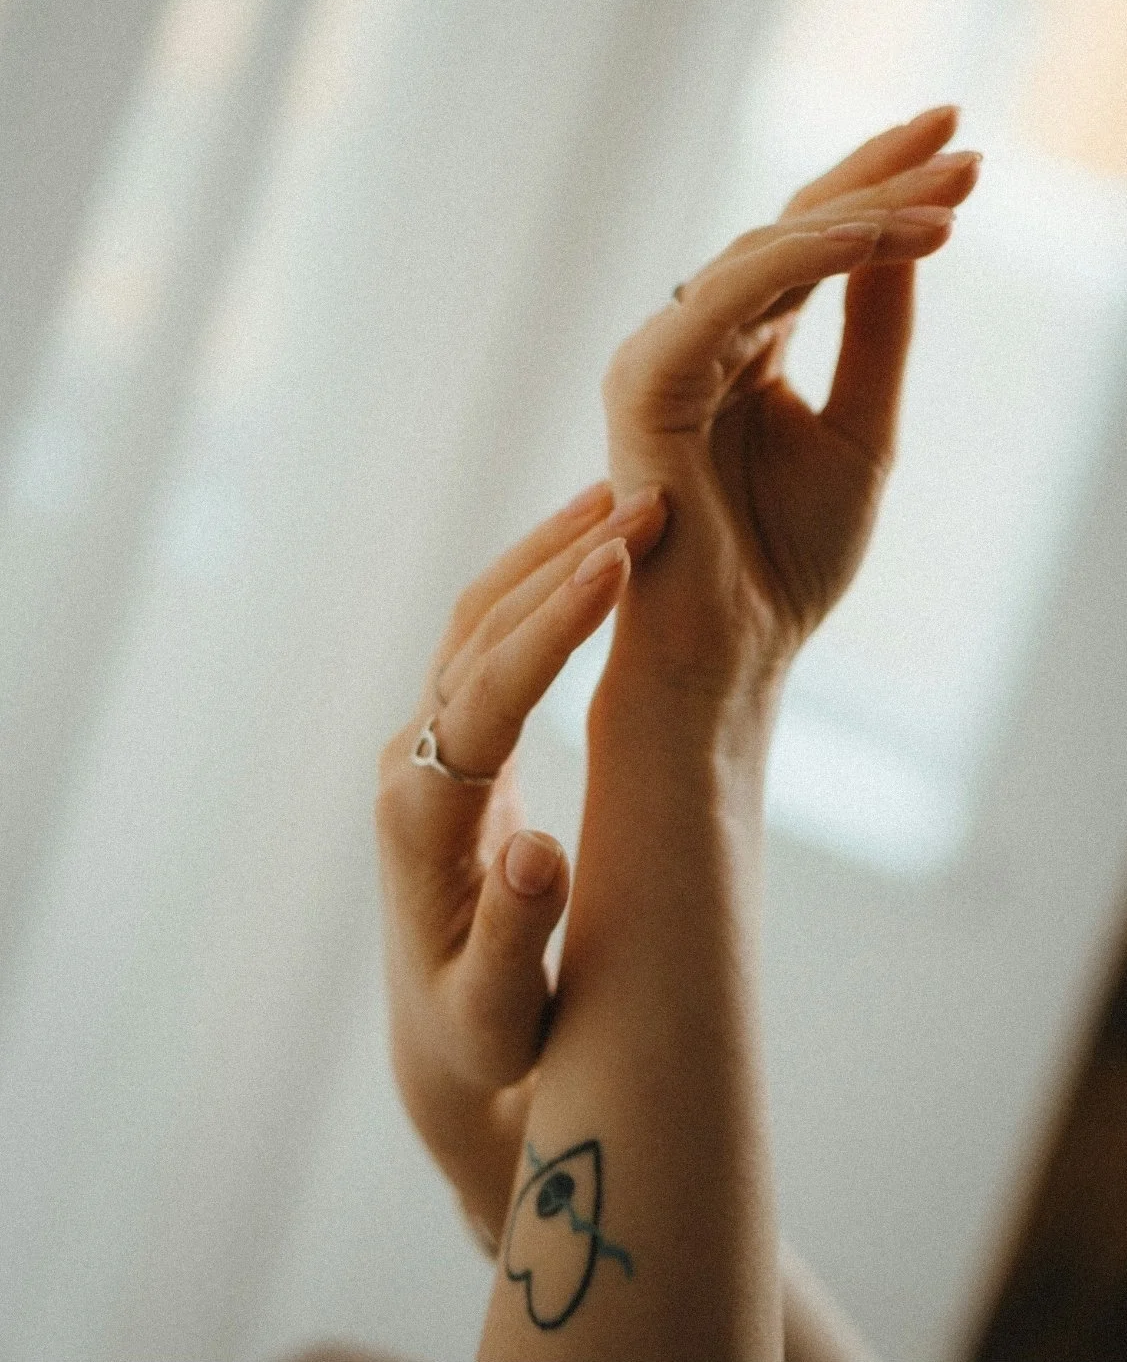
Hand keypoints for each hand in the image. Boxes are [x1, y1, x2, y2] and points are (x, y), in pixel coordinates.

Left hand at [375, 482, 667, 1244]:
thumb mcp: (496, 1015)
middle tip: (652, 498)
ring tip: (632, 495)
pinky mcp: (456, 739)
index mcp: (421, 816)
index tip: (618, 566)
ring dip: (551, 553)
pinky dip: (546, 584)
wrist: (448, 1039)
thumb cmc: (484, 1039)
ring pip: (482, 620)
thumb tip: (537, 853)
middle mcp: (415, 760)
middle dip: (561, 558)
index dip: (552, 627)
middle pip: (480, 632)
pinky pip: (497, 640)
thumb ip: (513, 938)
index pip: (486, 693)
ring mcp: (429, 742)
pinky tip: (600, 548)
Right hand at [597, 106, 980, 729]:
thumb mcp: (862, 432)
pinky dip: (808, 259)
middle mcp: (697, 342)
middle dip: (878, 181)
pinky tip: (884, 237)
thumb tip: (907, 239)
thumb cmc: (788, 562)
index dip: (878, 192)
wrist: (734, 653)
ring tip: (951, 195)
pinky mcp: (646, 381)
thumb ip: (875, 338)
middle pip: (788, 230)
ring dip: (861, 215)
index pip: (808, 248)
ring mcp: (665, 356)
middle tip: (961, 140)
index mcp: (740, 353)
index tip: (962, 150)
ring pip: (765, 251)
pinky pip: (731, 295)